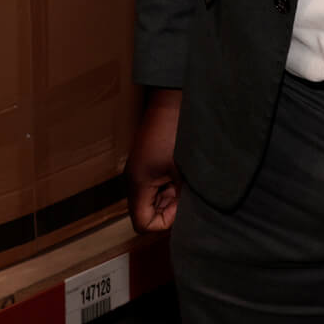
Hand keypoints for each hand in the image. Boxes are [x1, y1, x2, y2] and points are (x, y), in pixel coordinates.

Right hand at [127, 89, 182, 232]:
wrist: (172, 99)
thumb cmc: (176, 132)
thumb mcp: (183, 171)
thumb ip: (182, 199)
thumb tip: (188, 219)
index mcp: (138, 183)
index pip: (142, 224)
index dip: (164, 223)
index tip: (182, 208)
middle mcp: (135, 179)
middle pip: (148, 212)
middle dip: (170, 209)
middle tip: (188, 193)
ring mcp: (141, 170)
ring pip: (155, 199)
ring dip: (173, 196)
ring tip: (188, 180)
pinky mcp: (149, 162)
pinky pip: (159, 185)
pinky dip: (172, 185)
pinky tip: (185, 172)